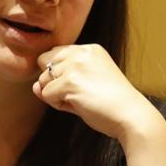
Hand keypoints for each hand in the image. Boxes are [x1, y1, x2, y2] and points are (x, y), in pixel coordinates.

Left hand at [32, 44, 160, 143]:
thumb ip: (60, 82)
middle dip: (54, 82)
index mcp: (89, 49)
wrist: (131, 115)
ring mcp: (74, 66)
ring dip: (55, 95)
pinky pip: (46, 94)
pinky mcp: (69, 82)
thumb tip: (35, 86)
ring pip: (43, 80)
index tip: (80, 86)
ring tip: (80, 100)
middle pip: (45, 63)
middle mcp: (81, 52)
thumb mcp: (86, 84)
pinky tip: (78, 105)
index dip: (60, 74)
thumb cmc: (112, 104)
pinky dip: (57, 104)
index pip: (56, 55)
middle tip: (78, 94)